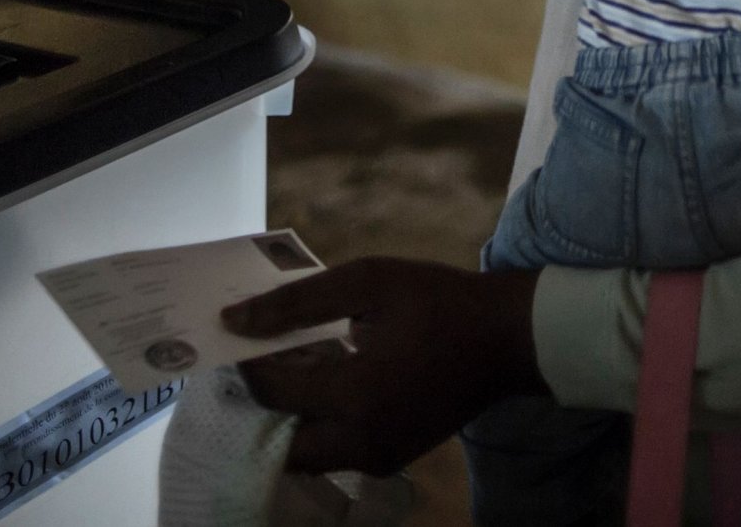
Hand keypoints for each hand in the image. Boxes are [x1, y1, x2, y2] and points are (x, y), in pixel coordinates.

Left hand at [224, 257, 546, 473]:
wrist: (506, 339)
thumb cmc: (439, 302)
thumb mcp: (369, 282)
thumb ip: (297, 303)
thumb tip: (234, 321)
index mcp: (355, 396)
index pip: (274, 391)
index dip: (251, 362)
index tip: (242, 332)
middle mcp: (361, 441)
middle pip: (280, 441)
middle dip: (264, 402)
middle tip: (261, 360)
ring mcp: (378, 456)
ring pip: (307, 452)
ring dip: (291, 415)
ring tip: (294, 365)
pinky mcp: (391, 458)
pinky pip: (335, 450)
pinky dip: (319, 421)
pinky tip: (328, 378)